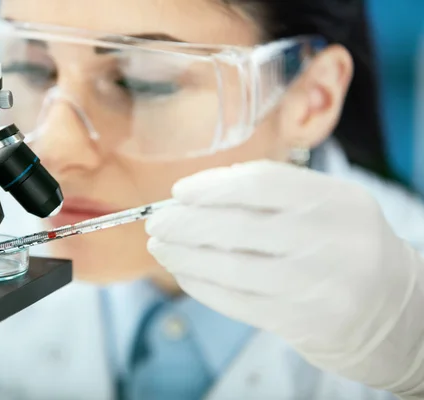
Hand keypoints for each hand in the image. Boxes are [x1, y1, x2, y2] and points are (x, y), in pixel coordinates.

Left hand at [146, 160, 423, 398]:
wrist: (390, 310)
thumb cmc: (343, 246)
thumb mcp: (326, 207)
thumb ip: (273, 193)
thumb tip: (198, 193)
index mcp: (337, 200)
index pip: (261, 183)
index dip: (211, 186)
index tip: (179, 192)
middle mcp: (332, 241)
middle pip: (238, 226)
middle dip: (185, 223)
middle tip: (156, 222)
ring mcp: (317, 286)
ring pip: (231, 267)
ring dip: (184, 256)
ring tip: (160, 247)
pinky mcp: (302, 323)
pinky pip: (237, 302)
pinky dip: (201, 286)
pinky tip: (183, 274)